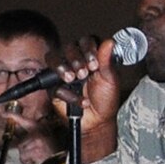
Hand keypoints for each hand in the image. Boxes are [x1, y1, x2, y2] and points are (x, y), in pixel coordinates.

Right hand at [49, 35, 121, 163]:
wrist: (98, 122)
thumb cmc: (105, 100)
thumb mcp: (110, 79)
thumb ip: (107, 60)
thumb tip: (110, 41)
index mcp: (90, 56)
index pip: (85, 41)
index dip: (88, 49)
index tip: (94, 63)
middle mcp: (75, 62)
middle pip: (69, 48)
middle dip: (76, 59)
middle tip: (84, 73)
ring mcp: (63, 73)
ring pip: (53, 59)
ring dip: (62, 67)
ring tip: (72, 79)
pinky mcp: (54, 88)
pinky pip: (53, 85)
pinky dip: (66, 93)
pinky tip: (79, 101)